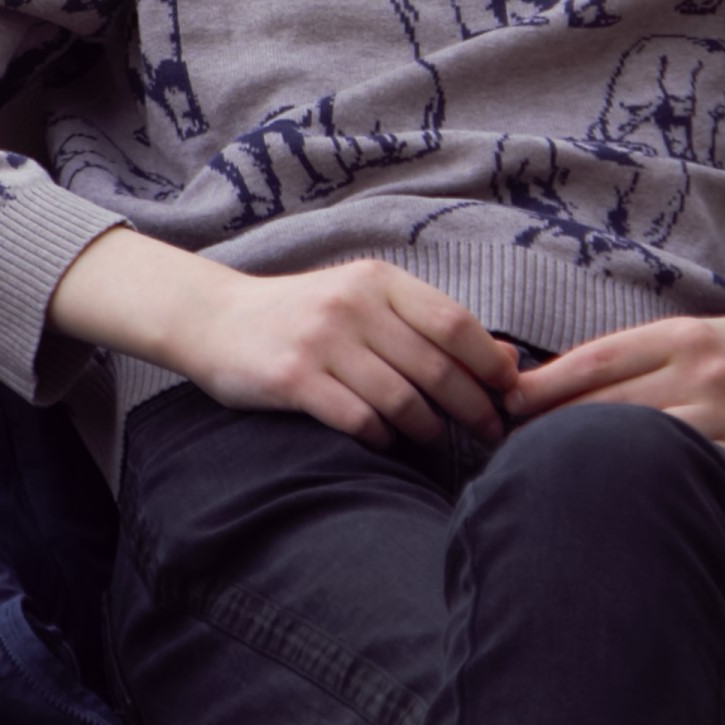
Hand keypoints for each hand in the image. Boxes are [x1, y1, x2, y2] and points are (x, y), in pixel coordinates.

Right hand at [53, 231, 514, 448]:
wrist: (215, 319)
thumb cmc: (303, 315)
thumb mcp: (364, 302)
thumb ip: (428, 324)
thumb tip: (506, 356)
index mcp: (377, 281)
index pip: (454, 323)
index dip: (489, 363)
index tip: (509, 392)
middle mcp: (353, 305)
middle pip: (435, 366)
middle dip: (473, 406)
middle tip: (491, 432)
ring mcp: (322, 342)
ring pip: (401, 398)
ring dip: (430, 428)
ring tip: (439, 440)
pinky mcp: (293, 379)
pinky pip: (358, 420)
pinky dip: (383, 438)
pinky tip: (388, 444)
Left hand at [507, 273, 724, 465]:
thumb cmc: (715, 354)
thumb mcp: (671, 337)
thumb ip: (616, 361)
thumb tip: (535, 389)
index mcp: (679, 337)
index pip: (599, 360)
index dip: (547, 384)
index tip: (509, 402)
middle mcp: (704, 373)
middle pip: (611, 406)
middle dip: (555, 427)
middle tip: (510, 446)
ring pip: (642, 444)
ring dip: (591, 460)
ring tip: (548, 475)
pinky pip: (683, 473)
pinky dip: (642, 483)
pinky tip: (609, 496)